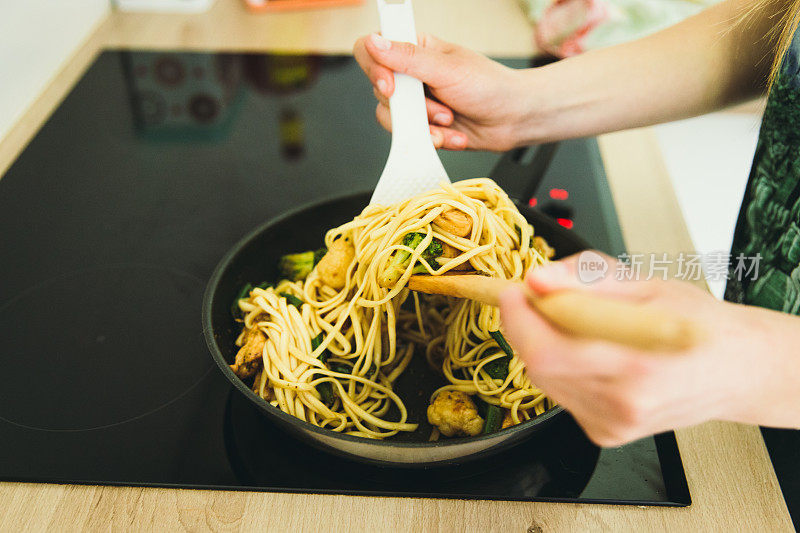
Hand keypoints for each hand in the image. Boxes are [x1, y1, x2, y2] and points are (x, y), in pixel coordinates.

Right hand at [353, 33, 537, 150]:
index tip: (392, 86)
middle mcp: (411, 75)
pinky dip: (432, 139)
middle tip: (441, 107)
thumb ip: (408, 58)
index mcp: (416, 49)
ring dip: (423, 125)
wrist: (514, 119)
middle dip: (413, 106)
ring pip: (391, 118)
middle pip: (380, 91)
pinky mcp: (422, 126)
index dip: (374, 69)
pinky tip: (453, 135)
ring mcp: (416, 103)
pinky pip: (409, 137)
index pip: (372, 50)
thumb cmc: (490, 86)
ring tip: (449, 121)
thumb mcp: (447, 69)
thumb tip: (374, 42)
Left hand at [498, 252, 799, 446]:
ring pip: (545, 380)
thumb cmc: (698, 325)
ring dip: (545, 346)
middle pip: (538, 366)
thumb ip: (585, 280)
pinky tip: (593, 357)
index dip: (520, 319)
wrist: (735, 371)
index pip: (547, 350)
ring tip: (578, 326)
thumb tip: (538, 280)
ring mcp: (612, 424)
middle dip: (527, 326)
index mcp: (636, 362)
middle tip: (541, 299)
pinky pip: (561, 394)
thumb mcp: (646, 284)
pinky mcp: (605, 434)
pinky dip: (563, 369)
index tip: (517, 290)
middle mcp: (622, 402)